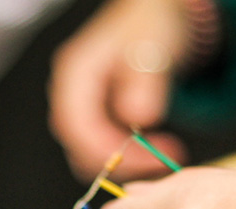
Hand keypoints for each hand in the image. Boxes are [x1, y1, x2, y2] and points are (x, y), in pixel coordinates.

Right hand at [49, 0, 191, 181]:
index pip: (77, 128)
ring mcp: (82, 110)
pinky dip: (130, 158)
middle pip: (81, 148)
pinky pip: (105, 150)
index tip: (145, 157)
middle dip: (122, 160)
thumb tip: (136, 118)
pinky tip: (156, 150)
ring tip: (164, 155)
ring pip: (92, 155)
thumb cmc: (150, 25)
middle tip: (161, 160)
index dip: (108, 150)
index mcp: (74, 75)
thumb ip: (142, 83)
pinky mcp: (96, 120)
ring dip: (127, 163)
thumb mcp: (151, 48)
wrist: (157, 18)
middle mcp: (71, 95)